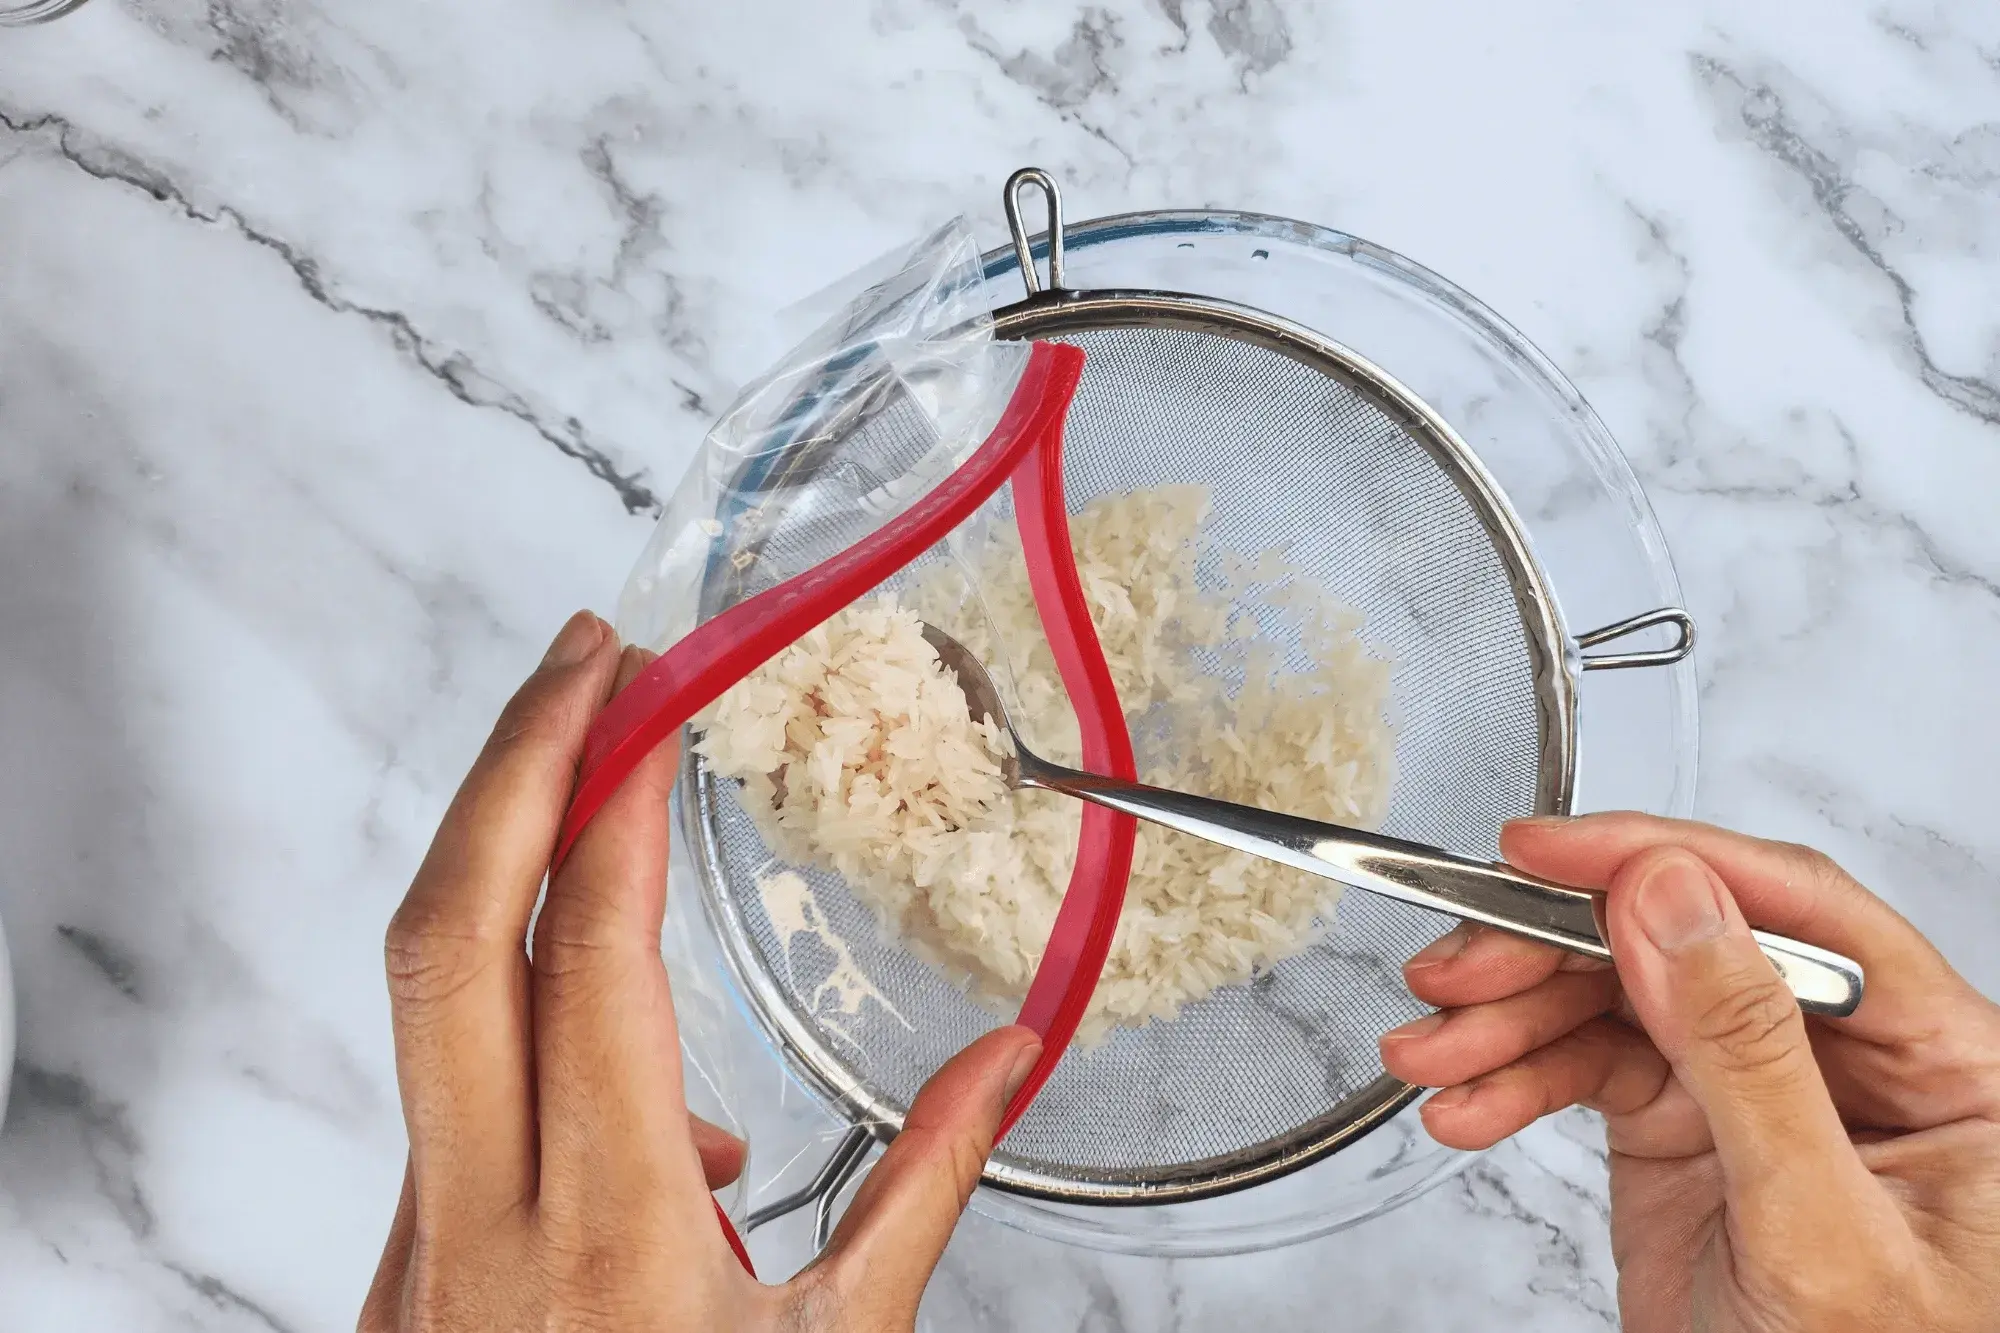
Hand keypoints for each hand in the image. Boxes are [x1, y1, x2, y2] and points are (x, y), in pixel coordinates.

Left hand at [359, 612, 1040, 1331]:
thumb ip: (923, 1190)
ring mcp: (420, 1238)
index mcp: (610, 1237)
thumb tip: (1011, 1052)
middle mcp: (479, 1222)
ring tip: (606, 785)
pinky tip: (628, 1051)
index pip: (584, 958)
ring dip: (507, 862)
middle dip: (508, 764)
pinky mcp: (406, 1257)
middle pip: (444, 937)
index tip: (647, 689)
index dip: (606, 798)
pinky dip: (527, 1009)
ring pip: (427, 999)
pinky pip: (451, 1090)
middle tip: (583, 653)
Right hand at [1379, 812, 1999, 1331]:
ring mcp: (1760, 1091)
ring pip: (1616, 999)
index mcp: (1943, 1061)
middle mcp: (1852, 1059)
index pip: (1802, 911)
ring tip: (1432, 1053)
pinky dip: (1511, 1081)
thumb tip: (1677, 901)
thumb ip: (1750, 1057)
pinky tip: (1464, 1102)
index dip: (1664, 859)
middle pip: (1682, 942)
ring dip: (1506, 1020)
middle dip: (1550, 953)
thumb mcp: (1818, 1230)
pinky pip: (1586, 1068)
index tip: (1551, 854)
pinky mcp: (1685, 1130)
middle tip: (1458, 969)